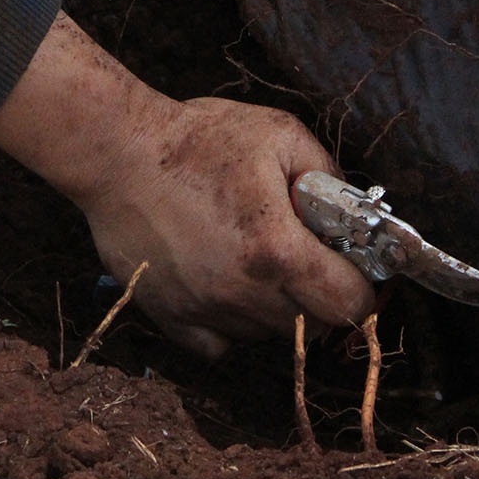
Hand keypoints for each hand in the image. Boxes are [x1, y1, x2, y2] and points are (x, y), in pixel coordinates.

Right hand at [75, 97, 375, 357]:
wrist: (117, 153)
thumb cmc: (197, 139)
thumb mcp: (279, 135)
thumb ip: (327, 174)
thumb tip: (351, 210)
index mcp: (278, 250)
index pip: (350, 305)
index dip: (361, 288)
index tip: (349, 267)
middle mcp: (243, 293)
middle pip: (312, 327)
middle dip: (319, 295)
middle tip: (303, 256)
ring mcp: (204, 310)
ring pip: (266, 334)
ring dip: (275, 308)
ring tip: (254, 259)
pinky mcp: (170, 317)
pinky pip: (220, 344)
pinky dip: (231, 325)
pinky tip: (224, 282)